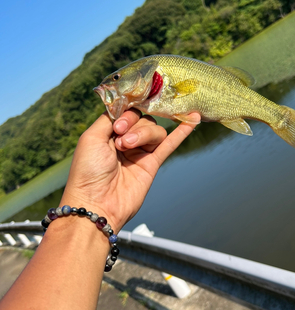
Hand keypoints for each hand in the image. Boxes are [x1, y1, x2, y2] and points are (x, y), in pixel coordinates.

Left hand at [60, 110, 197, 231]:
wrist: (97, 203)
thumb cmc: (88, 171)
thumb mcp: (91, 137)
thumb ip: (109, 118)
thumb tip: (125, 106)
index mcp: (109, 133)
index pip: (127, 112)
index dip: (127, 114)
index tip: (120, 124)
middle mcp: (126, 141)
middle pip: (143, 119)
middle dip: (134, 125)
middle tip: (121, 140)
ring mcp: (140, 153)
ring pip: (155, 131)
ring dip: (144, 134)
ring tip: (128, 147)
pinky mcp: (152, 164)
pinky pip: (169, 145)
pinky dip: (181, 133)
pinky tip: (192, 120)